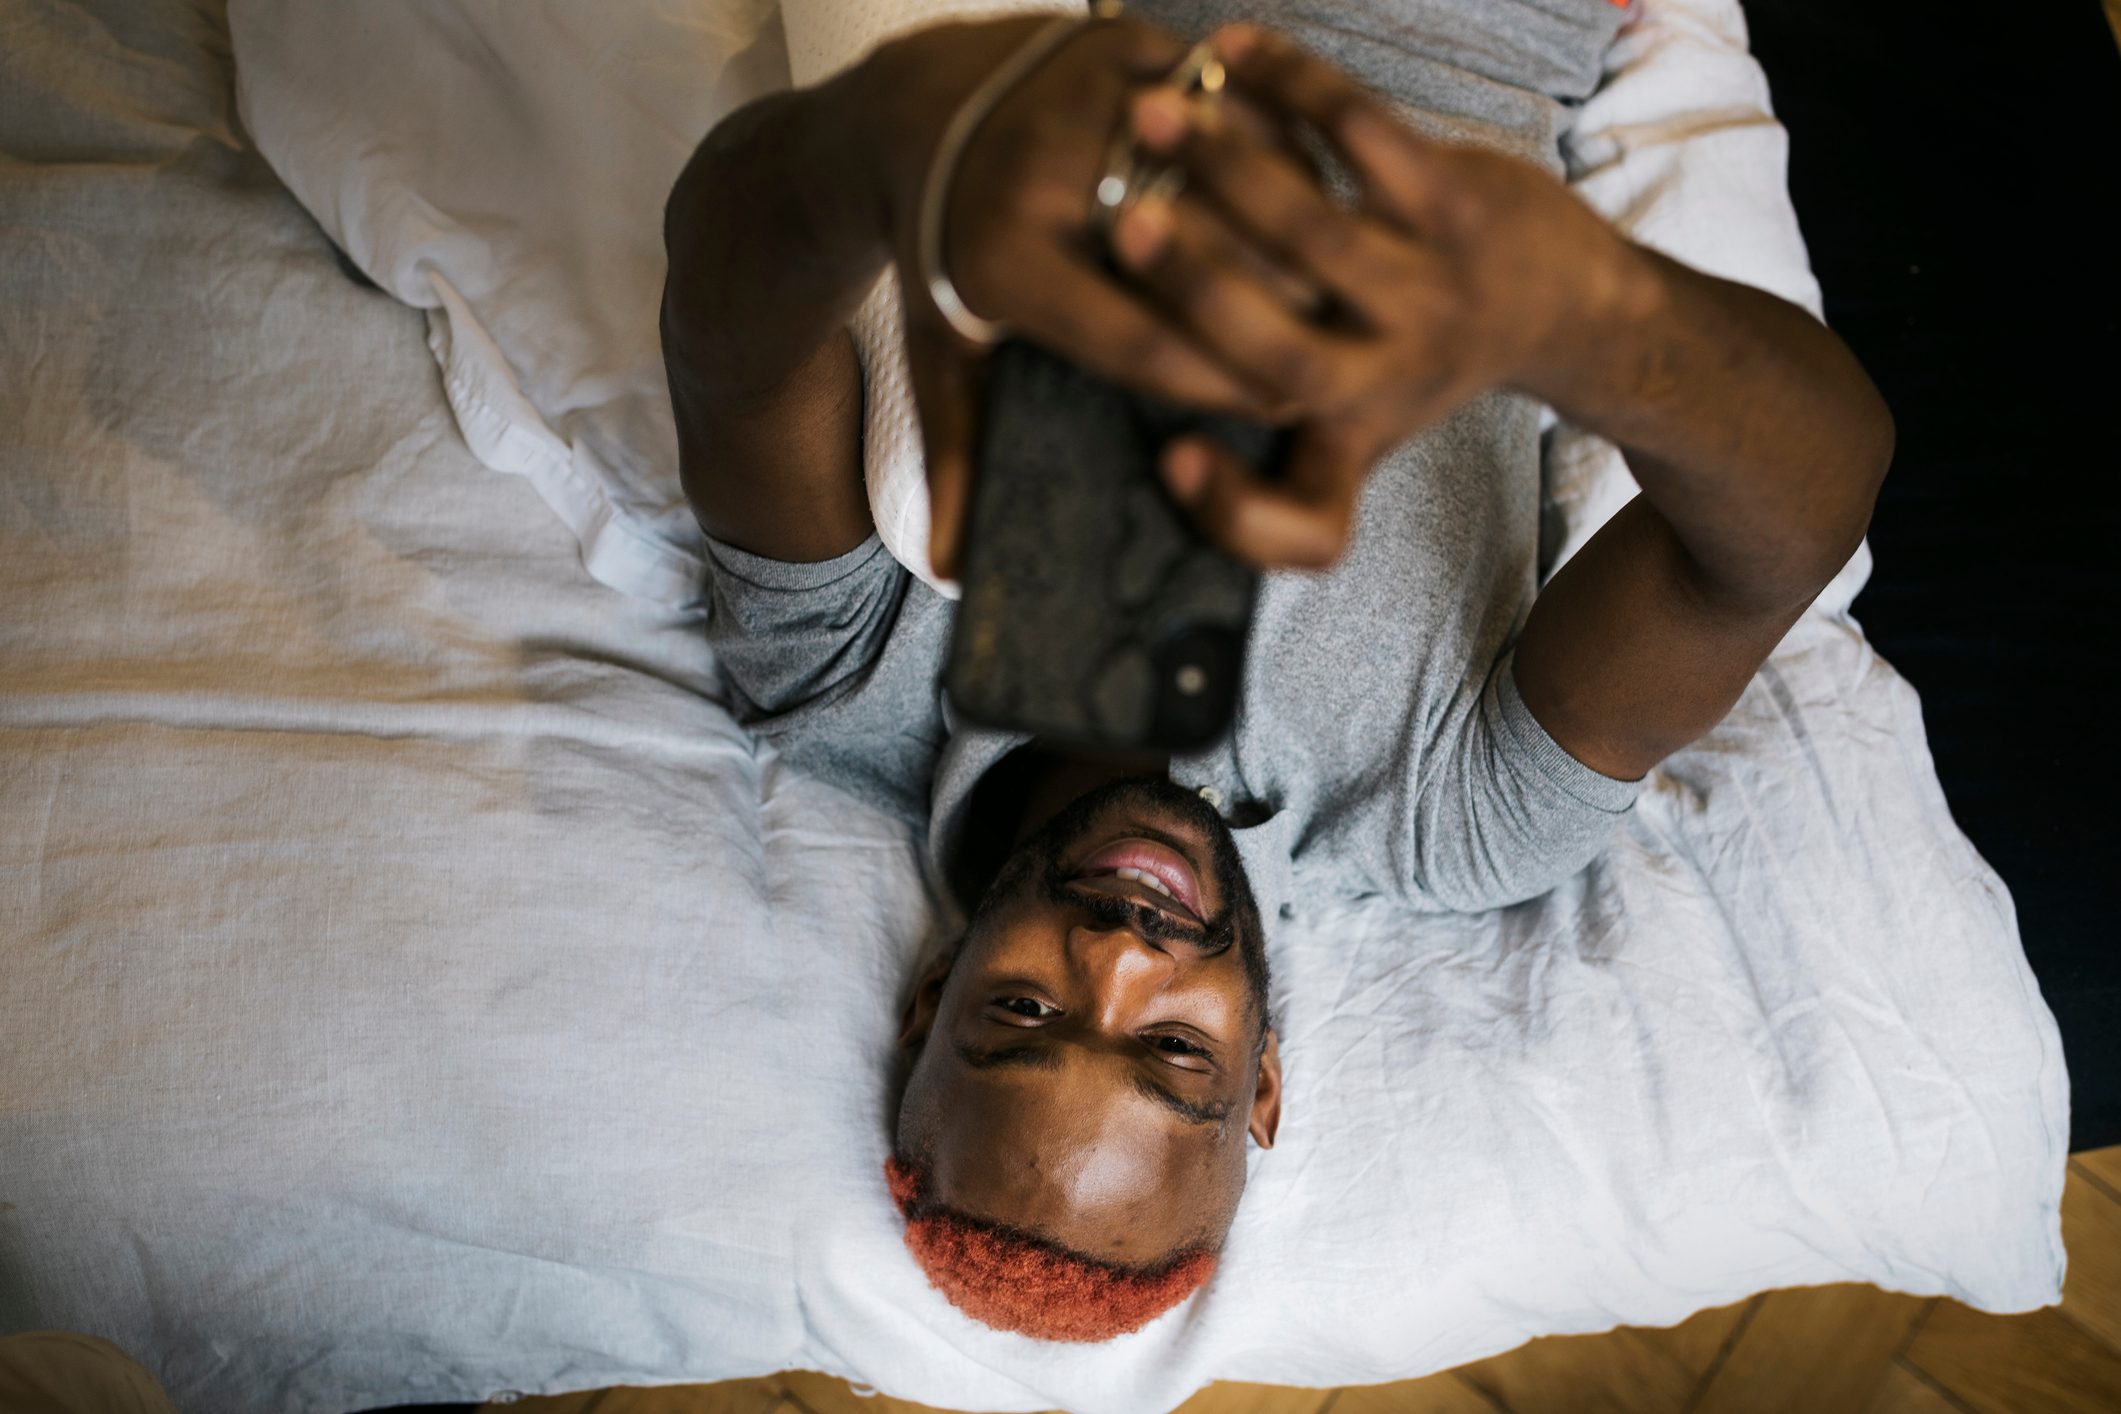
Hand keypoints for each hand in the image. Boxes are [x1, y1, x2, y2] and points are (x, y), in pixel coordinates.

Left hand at [856, 15, 1296, 578]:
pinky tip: (1321, 200)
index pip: (1135, 336)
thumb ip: (956, 456)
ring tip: (1335, 280)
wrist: (909, 109)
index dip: (1212, 380)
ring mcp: (1088, 93)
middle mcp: (1042, 167)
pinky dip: (1285, 149)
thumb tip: (953, 569)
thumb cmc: (940, 253)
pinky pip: (1235, 101)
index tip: (1270, 408)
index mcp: (1002, 256)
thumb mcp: (938, 353)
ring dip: (1293, 222)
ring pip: (1230, 168)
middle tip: (1326, 347)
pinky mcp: (1125, 40)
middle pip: (1198, 250)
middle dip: (1270, 305)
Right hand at [1107, 23, 1647, 567]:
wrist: (1565, 307)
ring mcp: (1430, 288)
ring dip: (1230, 169)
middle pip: (1285, 356)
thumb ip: (1275, 482)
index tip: (1171, 461)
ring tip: (1150, 116)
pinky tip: (1229, 52)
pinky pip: (1365, 134)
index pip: (1308, 521)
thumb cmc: (1413, 364)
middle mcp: (1394, 378)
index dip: (1236, 510)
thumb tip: (1171, 467)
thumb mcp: (1354, 439)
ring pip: (1317, 233)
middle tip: (1123, 224)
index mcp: (1353, 438)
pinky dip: (1294, 87)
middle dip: (1197, 289)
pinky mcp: (1457, 203)